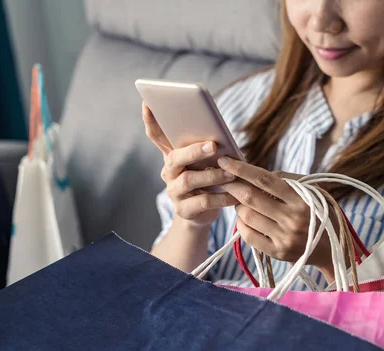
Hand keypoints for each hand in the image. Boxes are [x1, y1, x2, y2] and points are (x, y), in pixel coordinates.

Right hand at [142, 103, 238, 226]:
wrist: (201, 215)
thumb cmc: (207, 181)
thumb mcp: (204, 163)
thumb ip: (207, 148)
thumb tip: (220, 132)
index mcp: (172, 155)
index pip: (157, 136)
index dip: (151, 121)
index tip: (148, 103)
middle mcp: (169, 172)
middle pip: (176, 158)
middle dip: (194, 151)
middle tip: (214, 146)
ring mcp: (174, 192)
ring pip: (189, 180)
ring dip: (212, 175)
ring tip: (231, 174)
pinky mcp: (184, 210)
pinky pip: (203, 202)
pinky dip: (221, 198)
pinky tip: (234, 196)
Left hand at [217, 157, 335, 280]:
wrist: (332, 249)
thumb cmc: (320, 213)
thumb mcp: (314, 191)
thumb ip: (289, 179)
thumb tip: (258, 173)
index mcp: (302, 199)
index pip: (264, 179)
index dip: (242, 169)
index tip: (224, 160)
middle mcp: (293, 219)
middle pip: (251, 198)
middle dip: (232, 185)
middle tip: (221, 177)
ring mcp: (285, 237)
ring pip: (247, 216)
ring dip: (237, 205)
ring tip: (239, 200)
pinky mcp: (278, 252)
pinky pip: (249, 236)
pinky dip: (242, 224)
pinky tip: (244, 218)